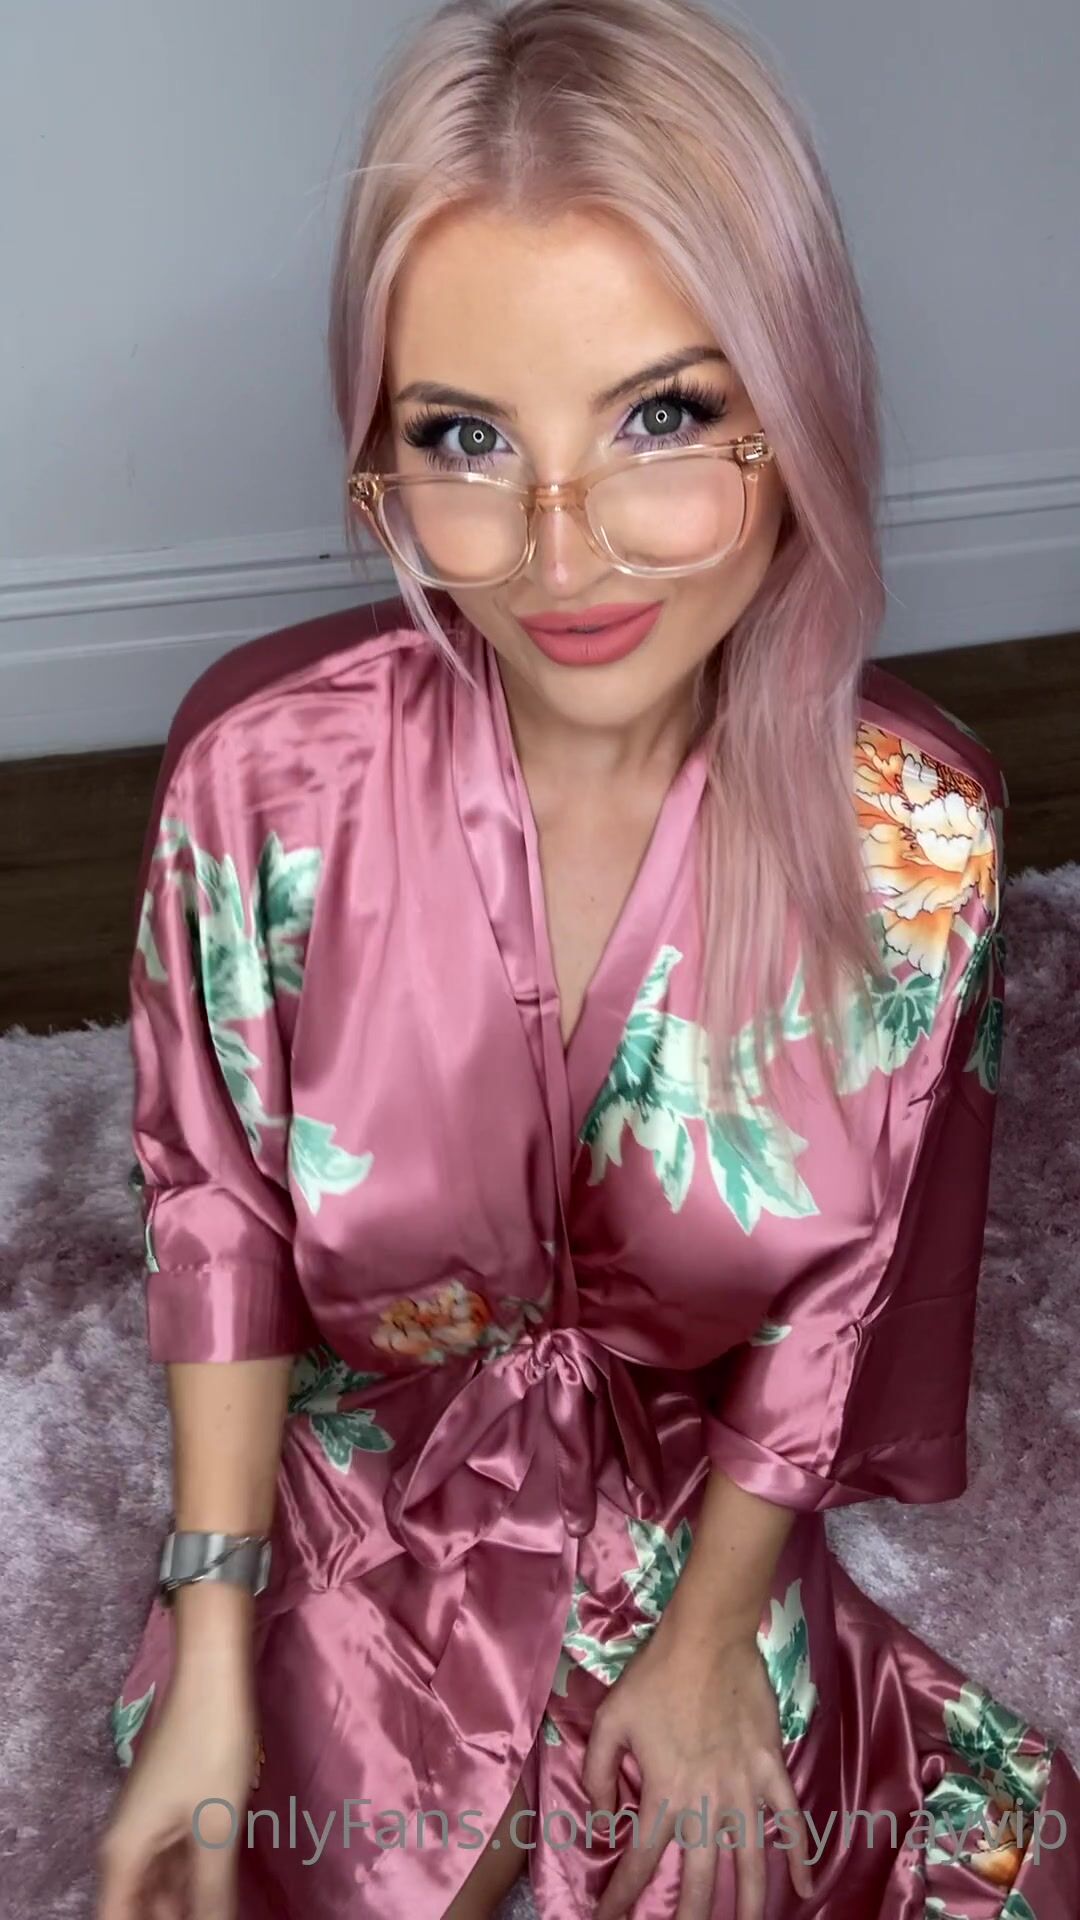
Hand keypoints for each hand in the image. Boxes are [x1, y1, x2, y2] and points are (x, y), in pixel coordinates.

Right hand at [97, 1662, 258, 1919]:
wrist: (211, 1674)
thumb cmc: (210, 1746)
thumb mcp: (217, 1830)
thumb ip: (211, 1896)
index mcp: (122, 1855)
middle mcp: (124, 1844)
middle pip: (139, 1907)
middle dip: (173, 1917)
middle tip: (217, 1913)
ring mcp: (147, 1825)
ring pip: (160, 1885)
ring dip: (187, 1901)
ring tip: (224, 1906)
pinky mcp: (169, 1809)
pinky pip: (175, 1859)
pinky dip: (195, 1877)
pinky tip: (224, 1887)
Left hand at [583, 1620, 813, 1919]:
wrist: (707, 1638)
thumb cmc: (654, 1676)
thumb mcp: (609, 1720)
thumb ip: (599, 1774)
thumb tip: (604, 1821)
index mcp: (663, 1793)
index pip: (637, 1861)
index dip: (621, 1898)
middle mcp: (705, 1803)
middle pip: (697, 1878)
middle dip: (688, 1918)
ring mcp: (744, 1788)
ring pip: (749, 1862)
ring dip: (747, 1903)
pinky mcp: (771, 1769)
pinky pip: (791, 1820)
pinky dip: (800, 1854)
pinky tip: (806, 1888)